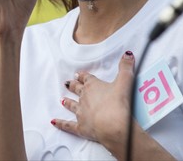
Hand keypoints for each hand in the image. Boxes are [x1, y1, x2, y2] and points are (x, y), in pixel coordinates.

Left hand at [54, 52, 173, 160]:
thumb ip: (126, 67)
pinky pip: (68, 125)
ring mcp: (81, 113)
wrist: (113, 126)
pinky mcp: (80, 127)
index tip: (78, 73)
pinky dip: (60, 123)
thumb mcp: (125, 81)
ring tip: (62, 100)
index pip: (86, 78)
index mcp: (93, 86)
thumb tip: (128, 54)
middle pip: (77, 90)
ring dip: (67, 102)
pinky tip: (54, 122)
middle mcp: (84, 98)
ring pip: (72, 105)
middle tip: (68, 83)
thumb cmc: (118, 103)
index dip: (83, 76)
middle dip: (73, 86)